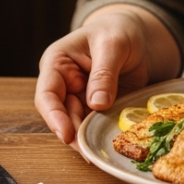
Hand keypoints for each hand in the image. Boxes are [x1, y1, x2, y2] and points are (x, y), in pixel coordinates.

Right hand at [34, 4, 179, 146]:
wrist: (136, 34)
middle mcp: (64, 84)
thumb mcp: (113, 45)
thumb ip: (104, 73)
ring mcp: (80, 98)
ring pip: (78, 124)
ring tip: (99, 152)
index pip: (47, 94)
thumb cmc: (118, 30)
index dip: (54, 116)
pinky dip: (101, 134)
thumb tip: (97, 104)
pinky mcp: (97, 108)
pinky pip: (96, 125)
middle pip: (62, 115)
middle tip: (88, 152)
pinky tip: (110, 143)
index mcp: (57, 63)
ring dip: (87, 138)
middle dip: (73, 134)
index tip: (66, 135)